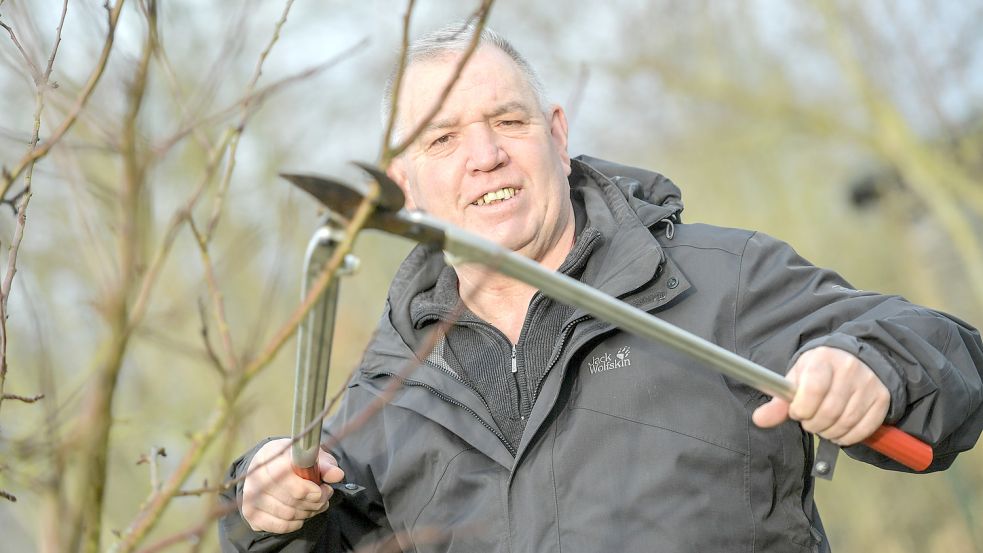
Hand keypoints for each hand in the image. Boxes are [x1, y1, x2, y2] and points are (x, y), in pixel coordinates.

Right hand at [241, 438, 345, 533]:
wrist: (269, 468)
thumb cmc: (293, 461)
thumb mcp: (311, 456)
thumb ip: (325, 465)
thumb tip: (336, 475)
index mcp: (271, 456)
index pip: (291, 480)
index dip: (311, 489)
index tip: (323, 488)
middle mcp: (256, 477)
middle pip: (293, 499)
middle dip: (315, 501)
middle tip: (324, 495)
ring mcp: (251, 497)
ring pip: (289, 514)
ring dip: (308, 512)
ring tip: (315, 503)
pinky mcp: (251, 514)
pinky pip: (280, 526)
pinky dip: (296, 523)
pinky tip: (301, 513)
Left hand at [752, 346, 890, 445]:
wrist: (855, 358)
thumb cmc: (819, 371)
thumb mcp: (796, 378)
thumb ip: (779, 402)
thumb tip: (759, 420)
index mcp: (823, 359)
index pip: (813, 389)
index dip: (801, 409)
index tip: (797, 412)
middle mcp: (850, 369)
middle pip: (829, 411)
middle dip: (813, 424)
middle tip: (809, 420)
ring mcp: (869, 384)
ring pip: (845, 423)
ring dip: (828, 432)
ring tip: (822, 425)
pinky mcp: (882, 399)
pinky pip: (863, 430)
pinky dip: (847, 437)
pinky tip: (838, 430)